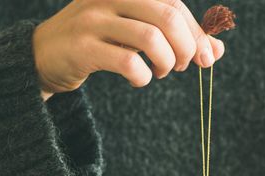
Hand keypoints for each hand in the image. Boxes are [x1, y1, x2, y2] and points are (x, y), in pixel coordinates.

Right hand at [32, 0, 224, 100]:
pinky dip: (143, 77)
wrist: (46, 54)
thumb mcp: (137, 32)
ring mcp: (94, 19)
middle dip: (186, 47)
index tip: (207, 58)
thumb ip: (176, 37)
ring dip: (166, 63)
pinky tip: (138, 79)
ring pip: (150, 37)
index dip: (197, 33)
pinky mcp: (83, 47)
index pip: (174, 3)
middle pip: (167, 15)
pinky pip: (128, 62)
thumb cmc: (100, 42)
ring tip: (161, 72)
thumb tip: (217, 50)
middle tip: (182, 66)